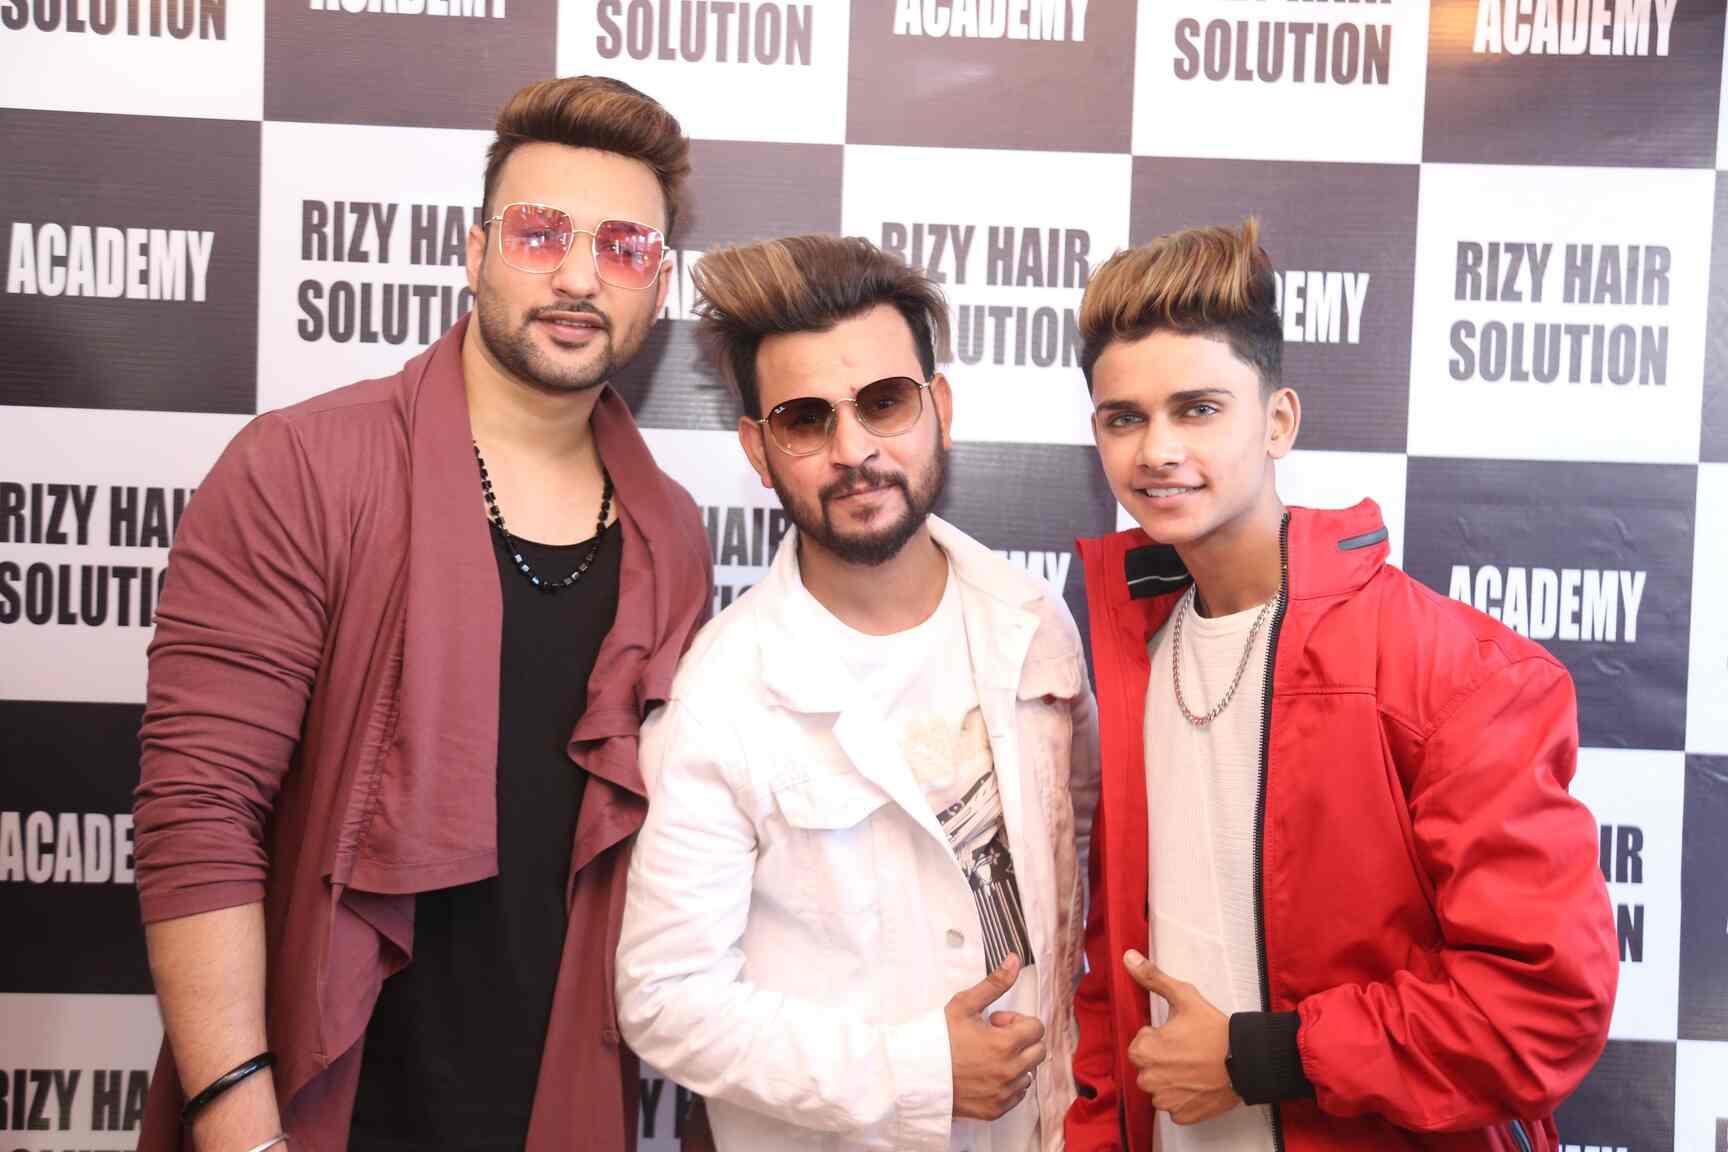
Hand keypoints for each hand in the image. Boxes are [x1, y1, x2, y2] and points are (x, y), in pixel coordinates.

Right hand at [946, 954, 1044, 1119]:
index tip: (996, 1022)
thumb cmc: (937, 1040)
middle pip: (1038, 1051)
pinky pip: (1017, 1095)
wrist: (915, 1075)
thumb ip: (994, 983)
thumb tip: (1014, 961)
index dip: (1017, 1021)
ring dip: (1015, 1063)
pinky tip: (986, 1075)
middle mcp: (1010, 1071)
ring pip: (1028, 1073)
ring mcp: (1004, 1093)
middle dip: (1021, 1041)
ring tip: (988, 1057)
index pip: (1037, 1028)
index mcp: (1006, 1044)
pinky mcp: (996, 1109)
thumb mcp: (964, 1005)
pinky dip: (1007, 1084)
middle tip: (993, 1038)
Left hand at [1123, 950, 1239, 1124]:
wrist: (1247, 1061)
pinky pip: (1175, 1107)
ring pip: (1159, 1089)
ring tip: (1195, 1068)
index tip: (1175, 1036)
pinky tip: (1199, 1085)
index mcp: (1144, 1051)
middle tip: (1187, 1052)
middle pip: (1147, 1069)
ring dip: (1171, 1081)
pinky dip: (1184, 1098)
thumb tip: (1129, 958)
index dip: (1156, 1039)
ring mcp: (1166, 1100)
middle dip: (1162, 1061)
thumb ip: (1153, 978)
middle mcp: (1150, 1080)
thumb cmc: (1214, 1030)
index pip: (1139, 1046)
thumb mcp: (1183, 997)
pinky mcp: (1182, 1115)